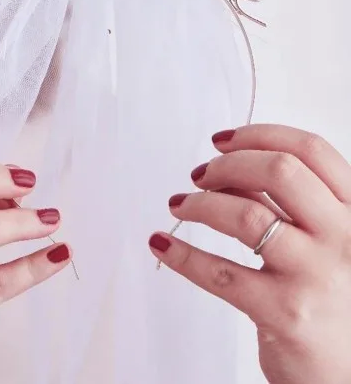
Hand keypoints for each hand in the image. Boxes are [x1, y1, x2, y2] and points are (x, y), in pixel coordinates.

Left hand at [149, 124, 350, 383]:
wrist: (348, 372)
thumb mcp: (325, 240)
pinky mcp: (286, 313)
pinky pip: (220, 272)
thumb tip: (231, 169)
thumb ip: (288, 203)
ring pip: (245, 215)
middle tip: (200, 175)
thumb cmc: (330, 298)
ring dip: (199, 204)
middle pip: (279, 171)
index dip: (259, 135)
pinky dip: (182, 253)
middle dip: (227, 165)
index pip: (311, 150)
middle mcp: (344, 238)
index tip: (222, 140)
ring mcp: (316, 275)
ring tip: (179, 205)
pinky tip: (162, 243)